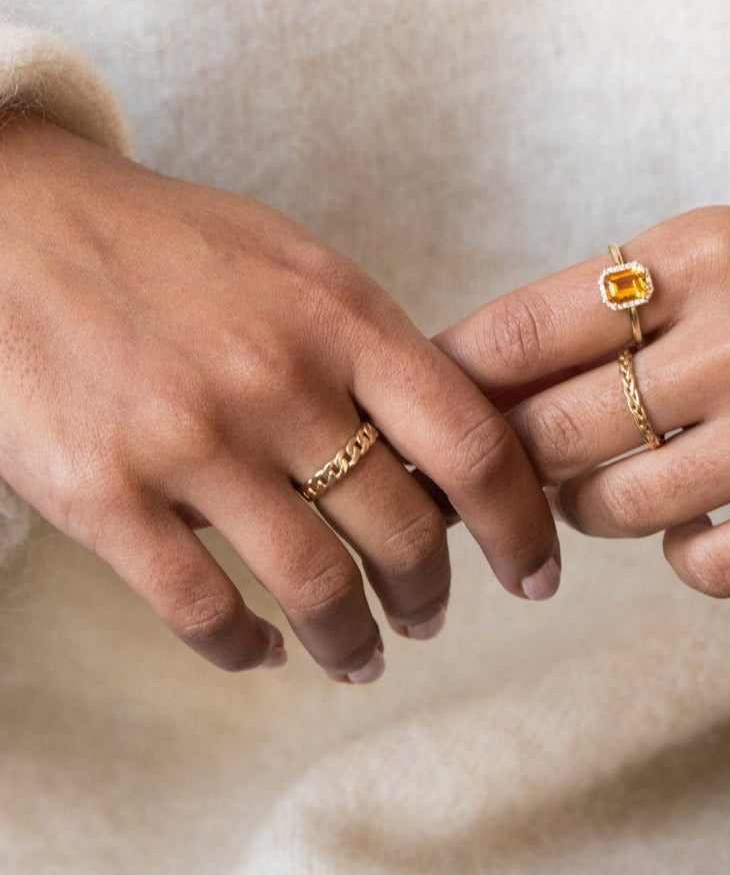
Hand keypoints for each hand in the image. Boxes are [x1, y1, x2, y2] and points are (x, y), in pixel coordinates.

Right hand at [0, 115, 558, 677]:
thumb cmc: (168, 245)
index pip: (473, 444)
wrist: (13, 220)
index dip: (519, 524)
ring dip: (352, 638)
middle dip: (430, 595)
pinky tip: (262, 653)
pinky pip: (201, 608)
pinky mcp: (102, 492)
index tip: (533, 572)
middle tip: (430, 617)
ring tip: (363, 654)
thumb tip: (443, 443)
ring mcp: (190, 441)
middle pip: (402, 531)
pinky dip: (244, 649)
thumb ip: (374, 348)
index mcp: (342, 318)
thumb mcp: (296, 266)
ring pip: (313, 585)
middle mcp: (279, 381)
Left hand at [437, 206, 729, 594]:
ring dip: (591, 508)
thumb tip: (478, 387)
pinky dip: (680, 551)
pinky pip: (699, 564)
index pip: (522, 330)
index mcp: (703, 253)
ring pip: (610, 508)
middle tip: (509, 474)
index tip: (417, 420)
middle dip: (510, 465)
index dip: (452, 386)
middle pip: (548, 432)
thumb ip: (607, 315)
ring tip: (622, 482)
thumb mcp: (723, 262)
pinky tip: (703, 518)